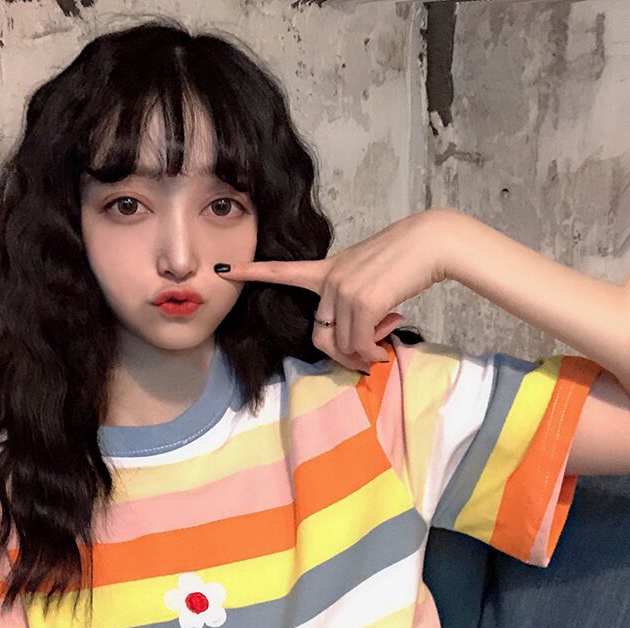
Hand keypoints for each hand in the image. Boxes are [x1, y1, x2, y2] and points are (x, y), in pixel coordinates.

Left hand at [215, 208, 455, 371]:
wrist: (431, 242)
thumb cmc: (404, 258)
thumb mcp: (366, 272)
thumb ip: (350, 298)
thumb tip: (355, 339)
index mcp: (326, 269)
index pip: (283, 270)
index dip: (253, 271)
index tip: (226, 269)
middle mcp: (329, 280)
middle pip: (320, 336)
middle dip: (343, 355)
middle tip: (369, 355)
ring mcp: (344, 290)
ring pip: (342, 344)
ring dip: (364, 355)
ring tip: (385, 343)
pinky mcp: (363, 301)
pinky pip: (360, 343)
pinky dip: (373, 351)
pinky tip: (388, 341)